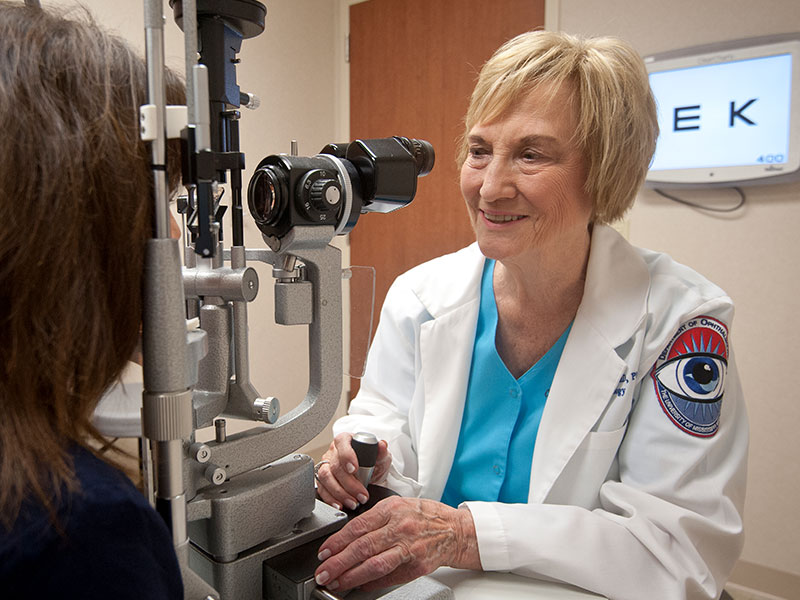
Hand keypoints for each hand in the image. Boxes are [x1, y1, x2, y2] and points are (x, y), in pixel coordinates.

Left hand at [314, 496, 480, 591]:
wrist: (456, 530)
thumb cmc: (426, 516)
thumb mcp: (399, 506)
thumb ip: (375, 519)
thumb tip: (348, 538)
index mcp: (392, 509)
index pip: (358, 526)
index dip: (337, 541)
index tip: (324, 552)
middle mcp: (400, 527)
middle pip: (362, 547)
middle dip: (338, 562)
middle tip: (323, 572)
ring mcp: (410, 548)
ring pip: (374, 564)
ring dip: (352, 576)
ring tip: (337, 582)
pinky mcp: (417, 566)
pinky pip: (390, 576)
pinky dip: (373, 583)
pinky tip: (360, 586)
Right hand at [315, 432, 390, 510]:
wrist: (369, 475)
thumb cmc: (372, 462)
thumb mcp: (380, 456)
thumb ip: (381, 451)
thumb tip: (382, 445)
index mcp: (346, 440)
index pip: (341, 442)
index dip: (346, 456)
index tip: (354, 469)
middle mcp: (333, 452)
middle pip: (334, 465)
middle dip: (348, 483)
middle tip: (361, 494)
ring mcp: (326, 465)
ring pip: (325, 477)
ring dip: (340, 493)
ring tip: (353, 502)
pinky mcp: (322, 480)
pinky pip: (322, 489)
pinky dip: (330, 499)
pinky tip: (340, 504)